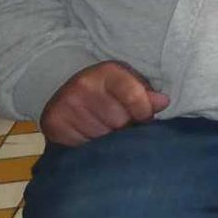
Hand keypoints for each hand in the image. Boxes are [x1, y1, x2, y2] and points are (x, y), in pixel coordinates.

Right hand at [41, 61, 168, 147]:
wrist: (64, 89)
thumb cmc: (107, 89)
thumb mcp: (129, 83)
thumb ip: (146, 94)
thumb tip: (164, 102)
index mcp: (107, 72)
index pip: (133, 95)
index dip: (144, 112)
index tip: (145, 118)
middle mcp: (84, 85)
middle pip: (119, 121)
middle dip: (126, 128)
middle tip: (123, 124)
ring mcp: (66, 104)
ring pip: (102, 137)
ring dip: (109, 139)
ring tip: (106, 129)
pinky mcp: (53, 123)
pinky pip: (83, 145)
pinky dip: (90, 145)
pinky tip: (90, 134)